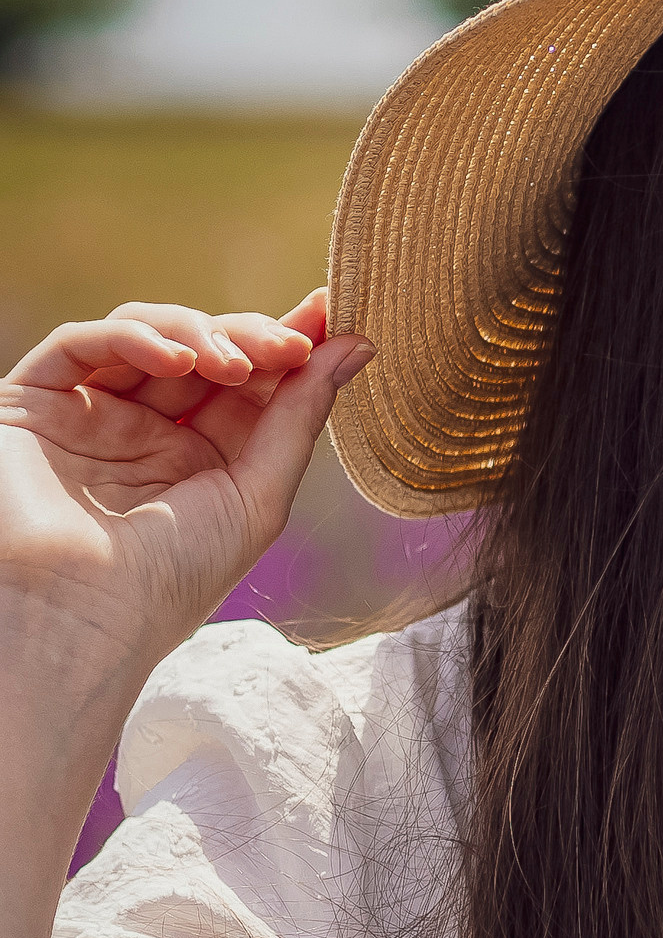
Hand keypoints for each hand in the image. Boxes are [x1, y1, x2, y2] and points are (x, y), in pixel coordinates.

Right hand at [0, 292, 370, 715]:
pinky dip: (133, 338)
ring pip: (146, 334)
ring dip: (199, 334)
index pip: (245, 382)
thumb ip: (298, 419)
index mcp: (195, 459)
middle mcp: (140, 432)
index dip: (286, 344)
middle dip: (251, 338)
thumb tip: (355, 347)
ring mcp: (87, 414)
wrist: (74, 621)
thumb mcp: (255, 499)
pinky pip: (80, 344)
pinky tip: (177, 361)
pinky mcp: (33, 402)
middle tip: (289, 345)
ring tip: (233, 363)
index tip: (331, 316)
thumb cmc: (168, 581)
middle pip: (202, 349)